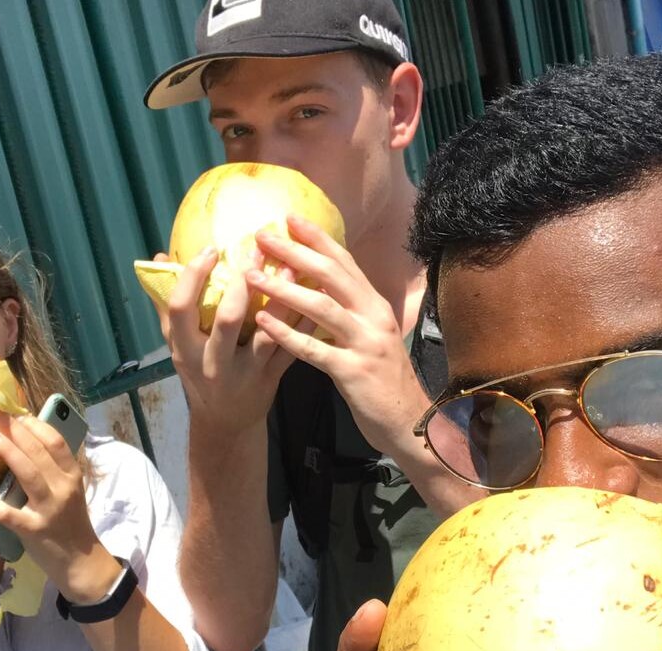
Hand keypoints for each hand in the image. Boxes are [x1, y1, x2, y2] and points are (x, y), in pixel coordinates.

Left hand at [0, 415, 118, 601]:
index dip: (34, 423)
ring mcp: (49, 509)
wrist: (80, 561)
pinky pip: (9, 512)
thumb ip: (52, 468)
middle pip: (39, 451)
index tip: (13, 411)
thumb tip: (25, 439)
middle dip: (14, 428)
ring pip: (28, 474)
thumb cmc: (69, 522)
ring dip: (7, 451)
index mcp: (72, 475)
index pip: (56, 440)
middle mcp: (63, 488)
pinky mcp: (34, 531)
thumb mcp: (69, 490)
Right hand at [154, 246, 298, 435]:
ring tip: (291, 267)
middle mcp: (213, 362)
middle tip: (257, 251)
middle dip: (243, 283)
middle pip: (227, 319)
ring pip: (267, 333)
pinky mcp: (271, 379)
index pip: (181, 308)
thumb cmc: (199, 372)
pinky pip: (290, 349)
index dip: (193, 276)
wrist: (223, 422)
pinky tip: (315, 297)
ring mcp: (244, 373)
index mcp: (184, 348)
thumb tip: (163, 259)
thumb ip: (168, 304)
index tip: (211, 248)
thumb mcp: (179, 344)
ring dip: (281, 299)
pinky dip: (303, 324)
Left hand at [250, 216, 430, 454]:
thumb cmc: (384, 379)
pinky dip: (287, 334)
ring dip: (282, 288)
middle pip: (330, 275)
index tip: (289, 217)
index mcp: (375, 305)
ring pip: (321, 307)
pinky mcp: (353, 372)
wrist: (411, 421)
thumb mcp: (372, 336)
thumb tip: (318, 287)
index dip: (317, 237)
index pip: (345, 262)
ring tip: (250, 276)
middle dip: (294, 251)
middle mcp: (373, 316)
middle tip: (262, 236)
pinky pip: (315, 349)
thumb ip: (350, 312)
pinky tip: (262, 323)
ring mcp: (364, 343)